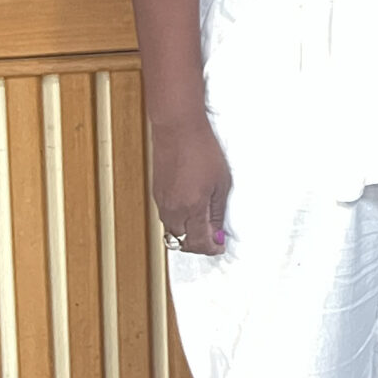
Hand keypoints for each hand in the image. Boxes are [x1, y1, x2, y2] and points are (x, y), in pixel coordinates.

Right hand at [152, 118, 231, 255]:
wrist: (178, 128)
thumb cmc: (202, 149)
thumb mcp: (221, 182)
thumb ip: (218, 211)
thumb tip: (218, 232)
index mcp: (191, 208)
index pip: (199, 242)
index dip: (211, 248)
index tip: (220, 246)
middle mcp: (172, 209)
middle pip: (183, 243)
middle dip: (199, 245)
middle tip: (214, 239)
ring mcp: (161, 202)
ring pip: (172, 233)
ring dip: (187, 235)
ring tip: (204, 226)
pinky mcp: (156, 193)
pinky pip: (166, 219)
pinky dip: (178, 223)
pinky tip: (191, 213)